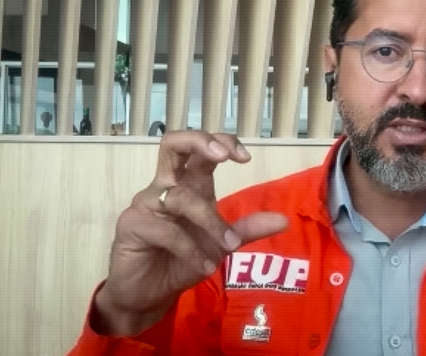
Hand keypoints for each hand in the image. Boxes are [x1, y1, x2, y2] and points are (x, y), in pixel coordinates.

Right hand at [93, 131, 287, 335]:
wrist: (149, 294)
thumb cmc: (181, 261)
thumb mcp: (221, 244)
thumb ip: (248, 229)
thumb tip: (284, 220)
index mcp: (189, 184)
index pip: (201, 148)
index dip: (223, 142)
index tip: (246, 158)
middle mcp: (166, 187)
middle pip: (173, 143)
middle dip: (199, 141)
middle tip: (223, 156)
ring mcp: (146, 204)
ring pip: (180, 197)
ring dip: (210, 222)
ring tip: (227, 247)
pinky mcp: (132, 225)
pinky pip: (166, 230)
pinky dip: (190, 249)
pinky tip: (203, 265)